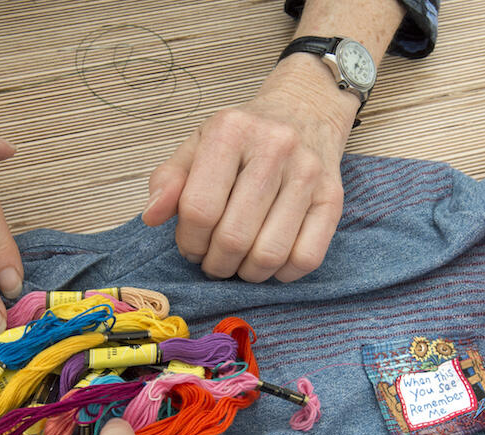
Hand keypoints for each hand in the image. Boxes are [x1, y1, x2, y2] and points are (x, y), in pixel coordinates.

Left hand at [143, 54, 357, 282]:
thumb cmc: (244, 138)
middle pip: (233, 238)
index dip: (189, 242)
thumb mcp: (199, 146)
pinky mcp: (333, 197)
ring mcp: (308, 173)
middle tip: (213, 262)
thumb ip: (169, 180)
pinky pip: (306, 258)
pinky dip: (282, 274)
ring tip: (238, 264)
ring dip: (247, 273)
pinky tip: (270, 262)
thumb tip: (152, 216)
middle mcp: (274, 147)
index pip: (199, 210)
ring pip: (269, 254)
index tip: (190, 246)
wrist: (304, 111)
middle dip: (215, 264)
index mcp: (231, 131)